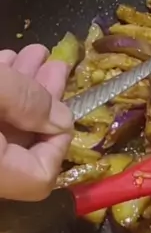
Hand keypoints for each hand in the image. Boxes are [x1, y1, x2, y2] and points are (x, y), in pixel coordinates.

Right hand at [0, 45, 72, 200]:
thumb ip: (27, 102)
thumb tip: (60, 119)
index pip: (39, 177)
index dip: (58, 140)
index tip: (63, 104)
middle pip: (19, 148)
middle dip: (40, 101)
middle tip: (55, 66)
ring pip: (0, 128)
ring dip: (18, 90)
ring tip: (33, 55)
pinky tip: (4, 62)